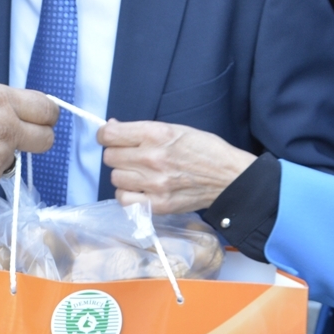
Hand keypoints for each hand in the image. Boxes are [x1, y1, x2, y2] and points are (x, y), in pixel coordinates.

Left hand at [99, 120, 256, 214]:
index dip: (105, 135)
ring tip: (141, 174)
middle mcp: (152, 157)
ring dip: (124, 175)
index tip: (110, 138)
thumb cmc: (203, 150)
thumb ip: (141, 130)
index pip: (109, 135)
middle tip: (133, 157)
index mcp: (156, 134)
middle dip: (118, 155)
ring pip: (115, 178)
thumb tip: (110, 128)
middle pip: (110, 157)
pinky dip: (128, 195)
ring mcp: (154, 183)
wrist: (229, 177)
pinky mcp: (158, 204)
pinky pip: (124, 200)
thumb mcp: (174, 129)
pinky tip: (140, 189)